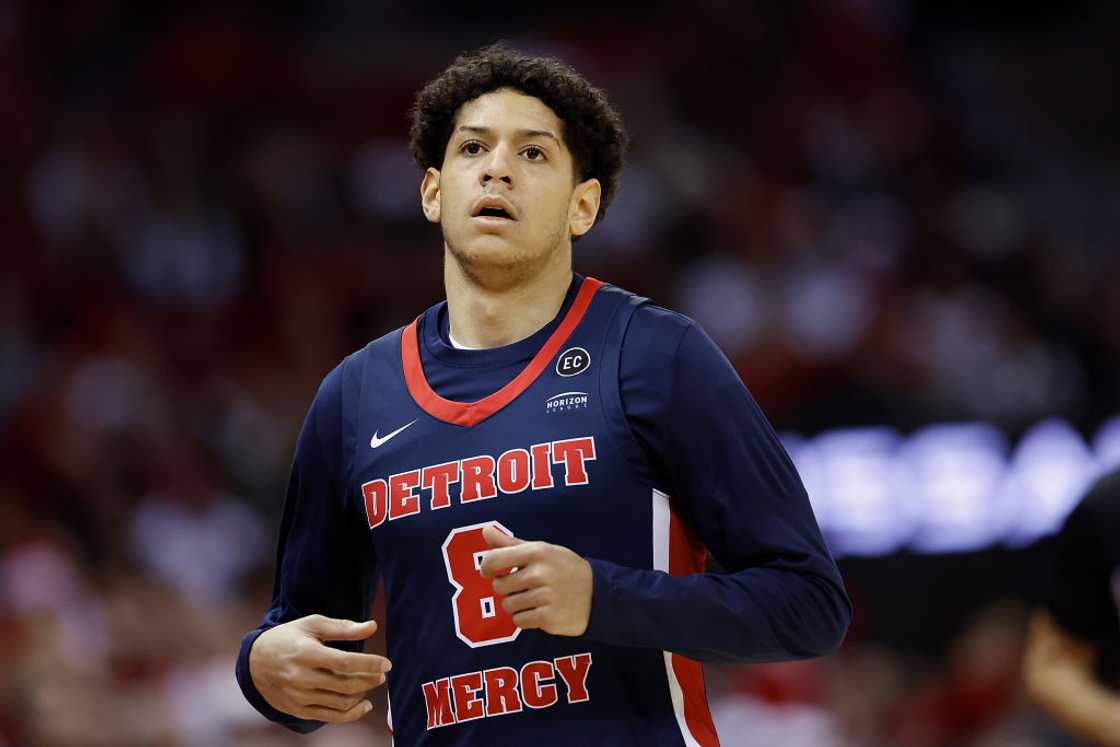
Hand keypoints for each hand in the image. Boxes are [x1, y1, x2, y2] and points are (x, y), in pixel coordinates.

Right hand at [249, 614, 391, 722]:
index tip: (386, 663)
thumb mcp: (313, 625)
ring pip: (341, 702)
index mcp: (306, 653)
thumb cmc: (288, 638)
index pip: (345, 663)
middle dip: (370, 680)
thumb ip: (343, 627)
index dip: (369, 664)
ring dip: (363, 695)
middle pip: (345, 685)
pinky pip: (331, 717)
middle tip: (381, 674)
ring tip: (371, 683)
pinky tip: (364, 705)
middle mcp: (302, 678)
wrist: (255, 662)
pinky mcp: (299, 710)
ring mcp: (300, 697)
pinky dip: (351, 714)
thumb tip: (372, 626)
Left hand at [479, 524, 593, 636]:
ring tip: (534, 598)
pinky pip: (518, 621)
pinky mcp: (548, 618)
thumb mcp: (541, 550)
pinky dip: (525, 618)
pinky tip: (539, 610)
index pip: (494, 560)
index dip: (486, 568)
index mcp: (536, 552)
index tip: (490, 572)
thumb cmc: (563, 569)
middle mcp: (540, 573)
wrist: (597, 594)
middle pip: (499, 586)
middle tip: (524, 586)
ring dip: (516, 604)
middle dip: (507, 588)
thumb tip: (485, 530)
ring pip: (508, 605)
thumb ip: (511, 543)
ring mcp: (544, 596)